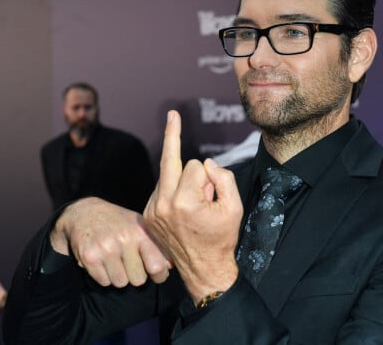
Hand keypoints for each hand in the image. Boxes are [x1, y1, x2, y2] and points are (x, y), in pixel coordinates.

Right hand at [50, 197, 170, 286]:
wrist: (85, 213)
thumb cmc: (119, 223)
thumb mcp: (140, 227)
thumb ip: (157, 245)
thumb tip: (172, 265)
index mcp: (141, 232)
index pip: (158, 266)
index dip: (160, 275)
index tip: (157, 274)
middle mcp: (124, 239)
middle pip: (139, 280)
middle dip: (135, 275)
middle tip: (129, 262)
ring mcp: (106, 248)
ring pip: (121, 283)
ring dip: (119, 276)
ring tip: (115, 260)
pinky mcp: (89, 257)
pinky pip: (104, 282)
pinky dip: (104, 276)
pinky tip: (103, 261)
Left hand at [144, 110, 242, 303]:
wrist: (202, 269)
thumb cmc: (221, 238)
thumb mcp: (234, 208)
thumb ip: (224, 179)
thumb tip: (207, 163)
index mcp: (184, 203)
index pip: (196, 166)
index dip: (210, 177)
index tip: (214, 194)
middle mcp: (163, 204)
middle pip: (170, 160)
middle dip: (173, 135)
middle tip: (173, 113)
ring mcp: (152, 210)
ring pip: (168, 174)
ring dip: (183, 181)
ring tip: (194, 205)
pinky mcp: (148, 215)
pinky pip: (162, 188)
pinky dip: (174, 190)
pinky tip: (182, 208)